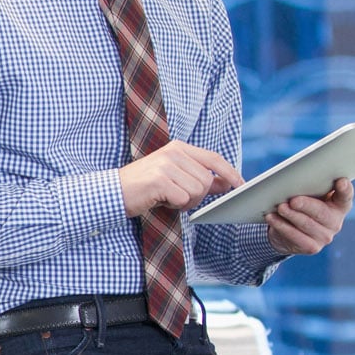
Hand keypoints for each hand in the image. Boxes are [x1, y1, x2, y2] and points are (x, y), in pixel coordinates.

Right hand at [120, 141, 240, 215]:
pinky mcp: (159, 180)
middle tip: (177, 198)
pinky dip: (174, 206)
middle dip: (197, 196)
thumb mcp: (173, 177)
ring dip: (185, 202)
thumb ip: (199, 177)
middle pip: (207, 180)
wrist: (113, 192)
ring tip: (167, 198)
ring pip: (197, 191)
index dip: (230, 173)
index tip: (240, 185)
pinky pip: (183, 199)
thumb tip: (226, 182)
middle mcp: (173, 153)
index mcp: (178, 148)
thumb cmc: (143, 186)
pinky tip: (160, 201)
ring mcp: (166, 166)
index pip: (213, 159)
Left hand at [266, 177, 352, 254]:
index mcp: (340, 205)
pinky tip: (272, 218)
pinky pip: (295, 237)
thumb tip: (296, 179)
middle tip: (293, 200)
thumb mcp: (310, 195)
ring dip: (291, 215)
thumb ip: (311, 187)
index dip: (345, 189)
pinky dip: (282, 226)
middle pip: (322, 212)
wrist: (290, 232)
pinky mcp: (312, 247)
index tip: (341, 181)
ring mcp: (325, 237)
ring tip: (280, 208)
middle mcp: (335, 222)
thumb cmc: (302, 206)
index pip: (345, 196)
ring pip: (306, 224)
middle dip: (306, 205)